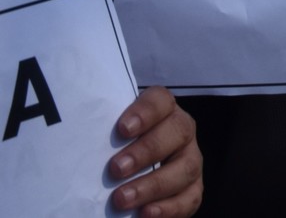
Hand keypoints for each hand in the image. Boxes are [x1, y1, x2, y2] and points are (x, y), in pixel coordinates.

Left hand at [109, 87, 202, 216]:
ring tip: (121, 200)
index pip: (161, 101)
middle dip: (146, 151)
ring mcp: (190, 160)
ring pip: (186, 168)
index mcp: (162, 111)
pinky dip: (169, 208)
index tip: (122, 129)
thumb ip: (98, 136)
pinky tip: (144, 214)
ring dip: (153, 185)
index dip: (145, 112)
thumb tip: (72, 146)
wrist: (124, 178)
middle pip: (178, 132)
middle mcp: (181, 132)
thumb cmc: (109, 152)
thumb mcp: (105, 138)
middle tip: (115, 169)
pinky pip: (190, 198)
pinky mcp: (192, 189)